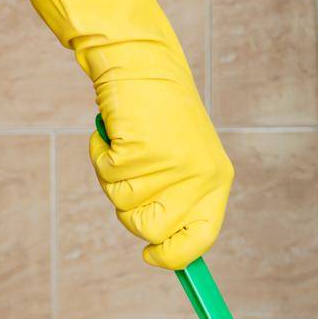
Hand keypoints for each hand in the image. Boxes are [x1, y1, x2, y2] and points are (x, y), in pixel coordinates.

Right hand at [18, 0, 231, 268]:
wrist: (139, 61)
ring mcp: (172, 167)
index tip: (152, 257)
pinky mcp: (142, 152)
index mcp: (216, 181)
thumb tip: (160, 247)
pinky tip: (116, 131)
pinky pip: (108, 175)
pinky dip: (101, 155)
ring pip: (124, 206)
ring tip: (127, 142)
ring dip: (114, 178)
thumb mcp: (182, 158)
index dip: (174, 256)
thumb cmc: (157, 112)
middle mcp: (200, 178)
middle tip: (130, 173)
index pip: (201, 239)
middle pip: (151, 231)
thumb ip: (177, 199)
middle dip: (130, 209)